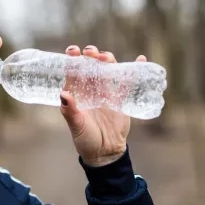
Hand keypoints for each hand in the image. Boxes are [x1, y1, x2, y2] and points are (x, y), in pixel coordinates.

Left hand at [59, 45, 147, 166]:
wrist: (105, 152)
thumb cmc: (86, 139)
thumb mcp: (76, 126)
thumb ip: (71, 112)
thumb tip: (64, 94)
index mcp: (77, 94)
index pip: (73, 72)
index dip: (72, 60)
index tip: (73, 51)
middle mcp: (91, 90)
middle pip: (91, 67)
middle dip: (90, 56)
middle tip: (90, 52)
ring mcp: (107, 93)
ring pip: (107, 70)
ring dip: (107, 60)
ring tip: (105, 56)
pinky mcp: (121, 99)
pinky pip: (128, 82)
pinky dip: (134, 69)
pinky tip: (140, 58)